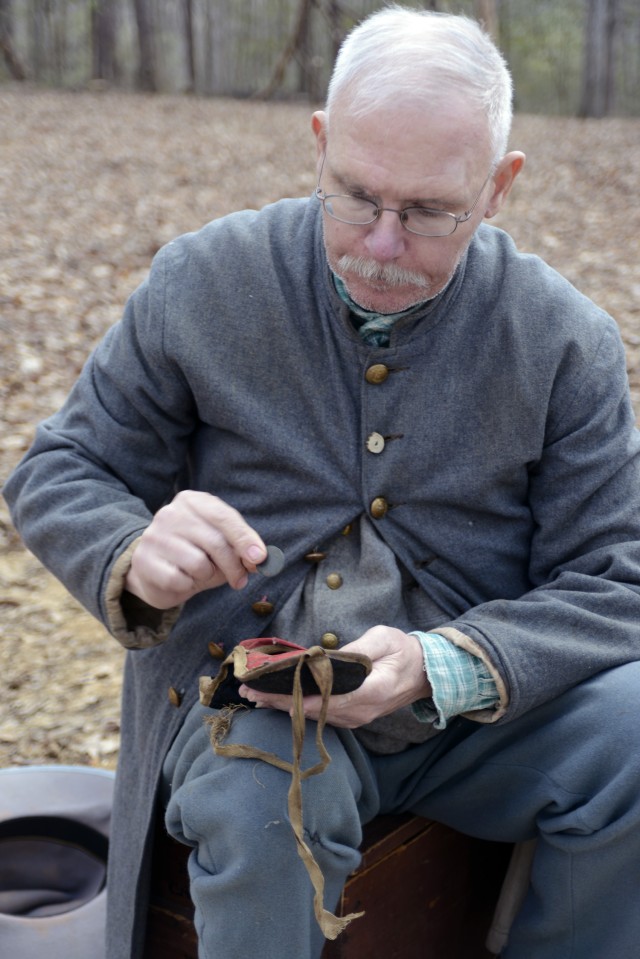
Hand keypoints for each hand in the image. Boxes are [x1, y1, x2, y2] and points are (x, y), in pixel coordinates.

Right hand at [124, 491, 265, 608]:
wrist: (154, 570)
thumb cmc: (195, 553)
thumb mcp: (220, 543)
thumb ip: (240, 546)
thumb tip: (258, 558)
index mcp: (193, 501)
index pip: (224, 517)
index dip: (245, 539)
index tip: (259, 558)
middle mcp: (171, 513)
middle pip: (215, 542)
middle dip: (233, 566)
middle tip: (240, 580)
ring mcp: (155, 536)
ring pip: (198, 563)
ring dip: (208, 576)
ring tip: (201, 574)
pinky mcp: (144, 560)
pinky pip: (180, 580)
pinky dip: (188, 586)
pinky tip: (182, 580)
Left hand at [239, 626, 431, 727]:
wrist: (426, 673)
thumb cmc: (404, 651)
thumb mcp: (383, 639)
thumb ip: (356, 649)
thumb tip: (325, 658)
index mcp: (371, 692)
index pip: (327, 700)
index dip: (295, 698)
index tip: (269, 693)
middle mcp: (361, 712)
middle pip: (314, 712)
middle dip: (280, 703)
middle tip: (249, 693)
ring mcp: (357, 718)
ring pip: (315, 717)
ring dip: (285, 707)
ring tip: (256, 696)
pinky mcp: (353, 717)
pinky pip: (322, 716)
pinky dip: (298, 708)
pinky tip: (279, 700)